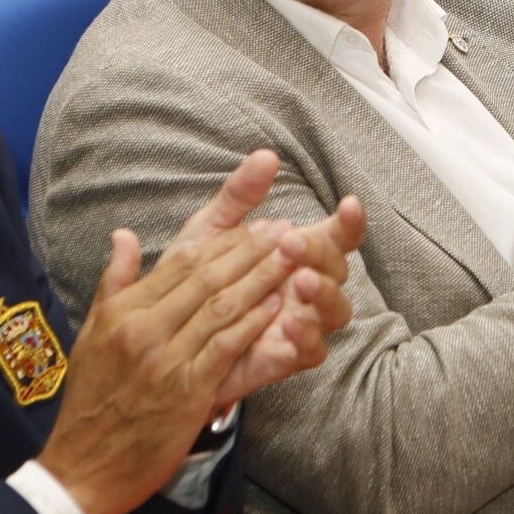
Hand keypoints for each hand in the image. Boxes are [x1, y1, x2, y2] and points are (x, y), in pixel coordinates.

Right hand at [36, 219, 308, 513]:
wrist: (83, 466)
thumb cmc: (93, 399)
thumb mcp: (92, 334)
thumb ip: (114, 282)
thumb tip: (123, 235)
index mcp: (123, 312)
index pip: (182, 262)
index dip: (224, 240)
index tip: (257, 224)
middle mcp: (144, 330)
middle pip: (207, 278)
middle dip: (251, 250)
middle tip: (285, 230)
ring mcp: (166, 361)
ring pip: (221, 307)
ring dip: (262, 278)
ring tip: (292, 256)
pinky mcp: (187, 392)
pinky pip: (226, 347)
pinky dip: (253, 323)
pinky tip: (278, 305)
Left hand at [165, 150, 365, 409]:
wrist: (164, 339)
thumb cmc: (194, 280)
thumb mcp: (210, 232)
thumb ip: (239, 196)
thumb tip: (265, 155)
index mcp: (298, 254)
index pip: (337, 235)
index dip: (349, 222)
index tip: (347, 204)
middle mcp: (306, 287)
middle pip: (340, 269)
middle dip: (322, 253)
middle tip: (292, 243)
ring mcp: (301, 322)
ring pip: (338, 312)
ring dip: (326, 295)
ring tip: (301, 282)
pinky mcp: (287, 357)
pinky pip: (314, 352)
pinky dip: (308, 337)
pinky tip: (290, 323)